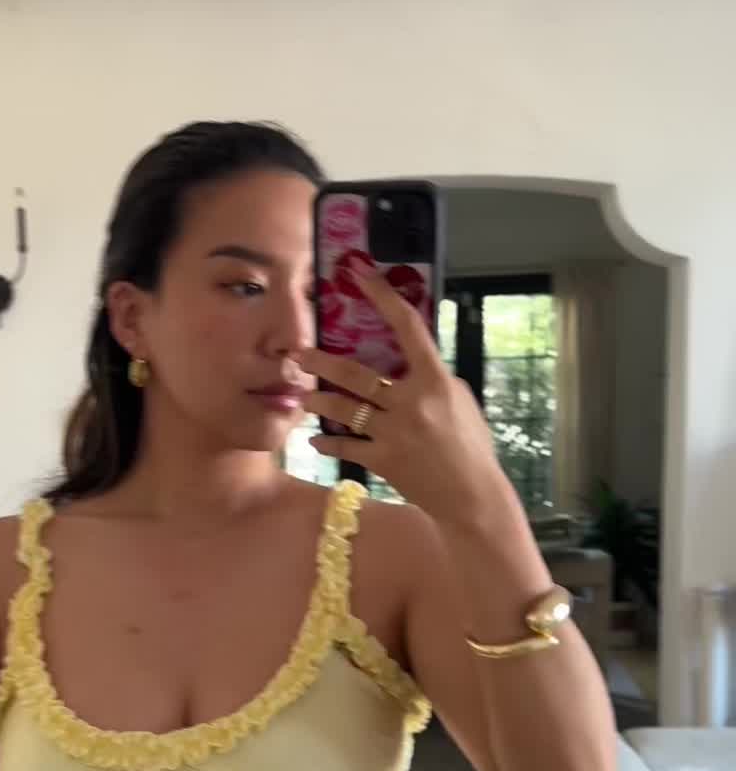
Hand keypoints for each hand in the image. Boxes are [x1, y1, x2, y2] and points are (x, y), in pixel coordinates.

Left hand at [305, 266, 509, 525]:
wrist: (472, 495)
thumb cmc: (472, 445)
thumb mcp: (461, 400)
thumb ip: (433, 378)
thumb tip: (407, 361)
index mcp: (435, 380)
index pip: (407, 328)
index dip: (383, 296)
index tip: (361, 275)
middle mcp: (411, 403)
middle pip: (357, 375)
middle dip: (323, 362)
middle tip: (298, 353)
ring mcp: (394, 433)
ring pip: (344, 409)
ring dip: (319, 400)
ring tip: (302, 394)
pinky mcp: (382, 461)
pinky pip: (346, 447)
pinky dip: (328, 442)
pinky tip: (314, 438)